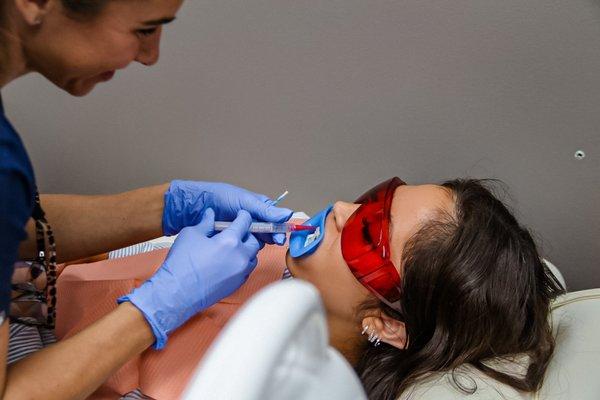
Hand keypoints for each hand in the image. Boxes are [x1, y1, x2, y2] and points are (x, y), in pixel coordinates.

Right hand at [119, 208, 259, 348]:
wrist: (177, 292)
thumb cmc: (182, 263)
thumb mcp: (191, 234)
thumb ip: (205, 223)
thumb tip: (211, 214)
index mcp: (230, 241)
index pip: (245, 222)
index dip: (243, 216)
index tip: (241, 215)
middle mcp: (240, 256)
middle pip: (254, 240)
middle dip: (247, 234)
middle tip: (236, 232)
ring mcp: (240, 272)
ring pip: (253, 256)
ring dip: (246, 250)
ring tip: (232, 248)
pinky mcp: (237, 284)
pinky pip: (247, 270)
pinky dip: (242, 263)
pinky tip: (229, 262)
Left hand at [162, 180, 292, 244]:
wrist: (192, 206)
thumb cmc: (219, 197)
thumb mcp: (244, 201)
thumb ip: (265, 210)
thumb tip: (289, 214)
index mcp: (258, 208)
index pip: (274, 220)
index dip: (278, 229)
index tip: (279, 237)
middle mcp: (252, 220)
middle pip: (267, 233)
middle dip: (269, 238)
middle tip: (270, 243)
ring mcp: (240, 232)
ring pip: (255, 242)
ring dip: (256, 243)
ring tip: (254, 244)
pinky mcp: (230, 242)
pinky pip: (241, 248)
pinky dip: (243, 249)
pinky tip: (242, 251)